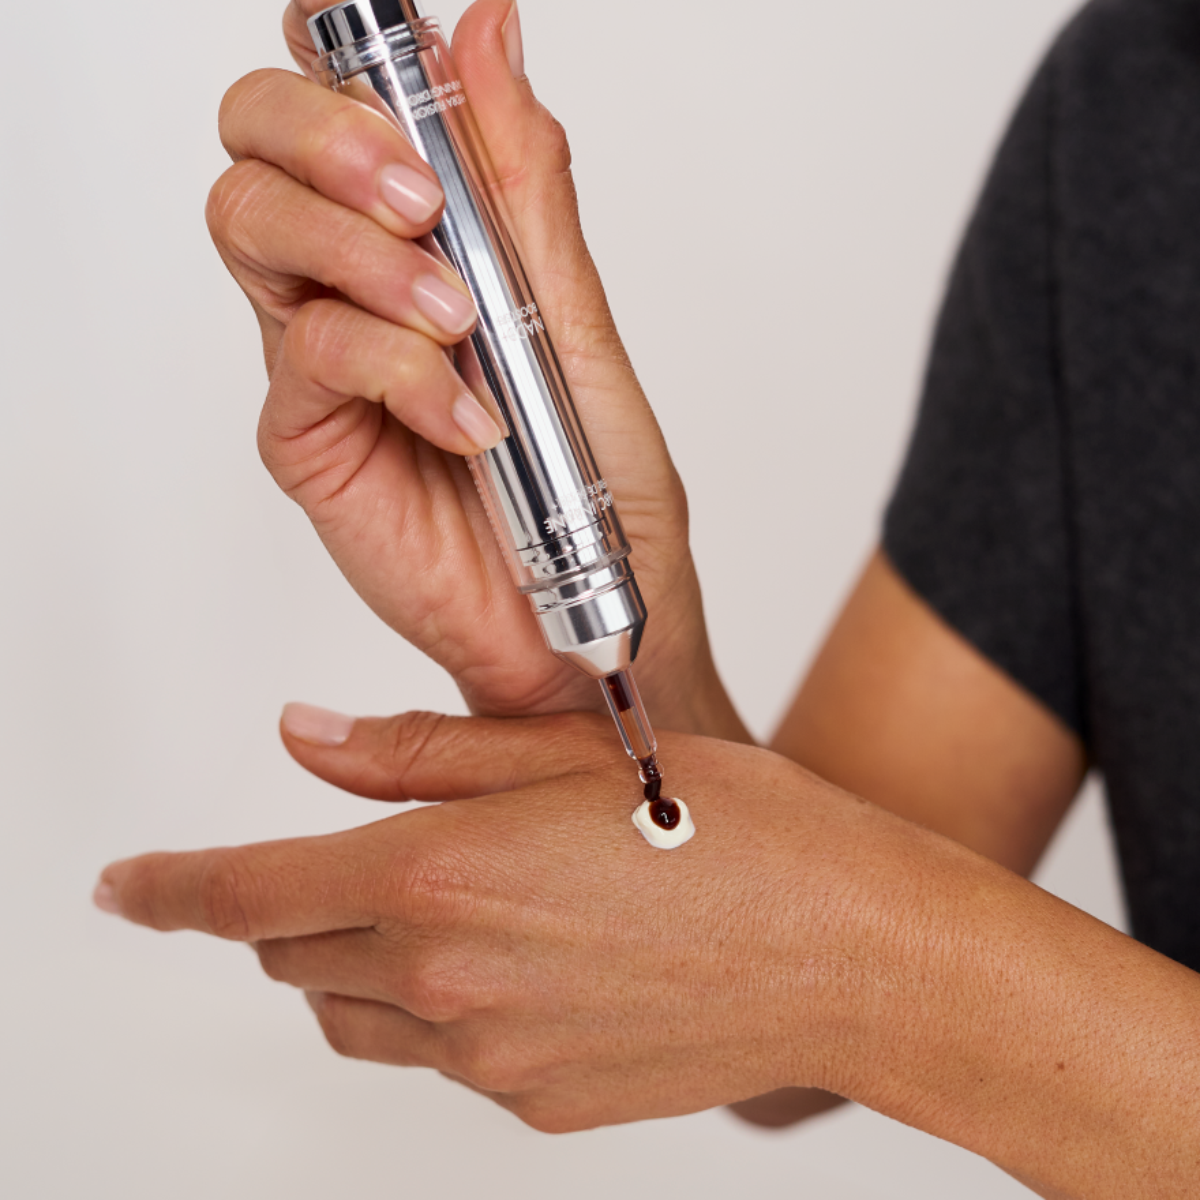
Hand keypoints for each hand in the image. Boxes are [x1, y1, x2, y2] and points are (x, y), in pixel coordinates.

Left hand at [96, 709, 875, 1130]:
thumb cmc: (736, 834)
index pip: (248, 892)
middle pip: (292, 953)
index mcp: (442, 877)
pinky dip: (435, 1005)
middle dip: (289, 902)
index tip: (127, 887)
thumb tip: (305, 737)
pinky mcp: (536, 1106)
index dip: (171, 887)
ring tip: (439, 901)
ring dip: (352, 958)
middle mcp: (449, 982)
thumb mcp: (567, 753)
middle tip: (350, 854)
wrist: (849, 953)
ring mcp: (490, 1060)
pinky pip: (436, 1058)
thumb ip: (416, 753)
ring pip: (351, 1014)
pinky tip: (520, 953)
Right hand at [208, 1, 741, 735]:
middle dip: (330, 134)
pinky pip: (310, 355)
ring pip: (251, 224)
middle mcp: (353, 279)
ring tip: (458, 318)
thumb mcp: (576, 315)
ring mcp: (320, 356)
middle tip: (421, 196)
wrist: (584, 613)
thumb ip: (525, 185)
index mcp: (422, 234)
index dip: (342, 49)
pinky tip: (465, 417)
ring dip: (359, 251)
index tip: (391, 42)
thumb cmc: (592, 481)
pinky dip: (396, 369)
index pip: (342, 98)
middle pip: (258, 138)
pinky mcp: (305, 434)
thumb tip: (488, 33)